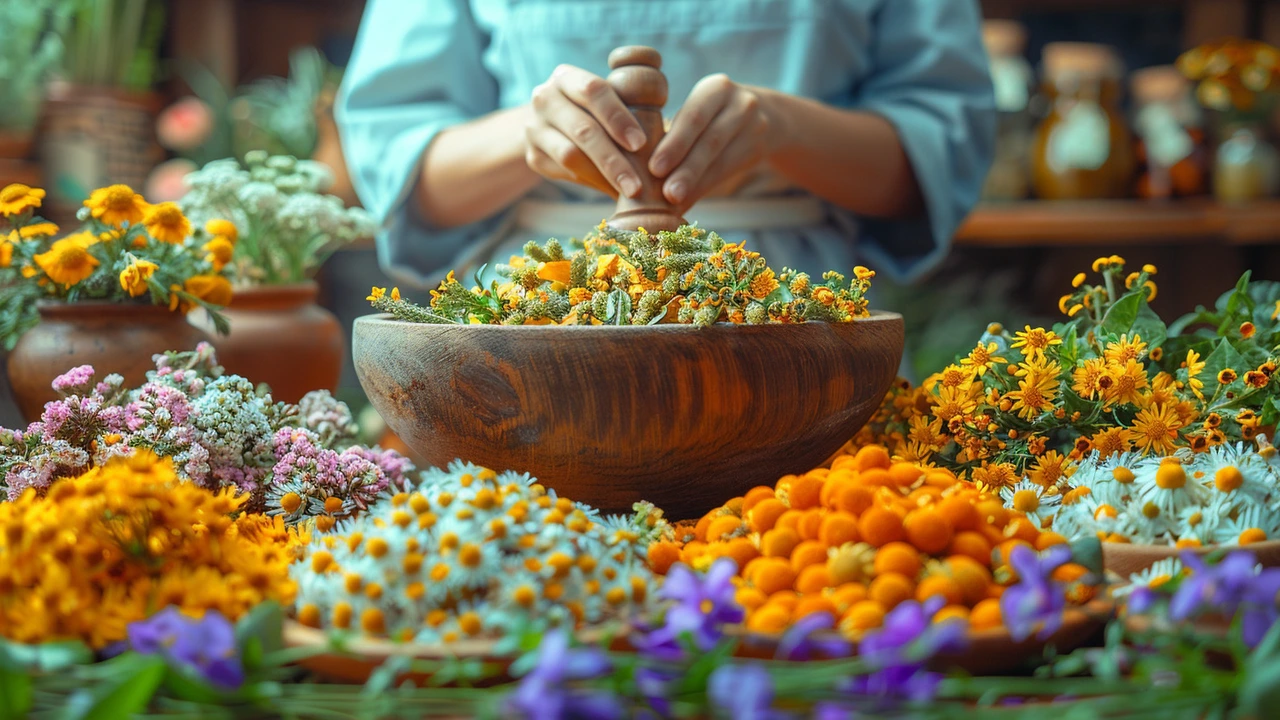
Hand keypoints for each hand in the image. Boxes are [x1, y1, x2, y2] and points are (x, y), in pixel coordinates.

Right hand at [524, 64, 648, 198]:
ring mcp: (534, 128)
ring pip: (570, 155)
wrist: (550, 126)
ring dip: (603, 176)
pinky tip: (611, 189)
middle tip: (637, 184)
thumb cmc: (594, 111)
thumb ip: (631, 101)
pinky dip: (590, 182)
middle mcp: (544, 98)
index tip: (641, 143)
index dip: (618, 117)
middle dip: (613, 158)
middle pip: (582, 129)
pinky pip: (564, 172)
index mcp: (566, 77)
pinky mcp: (532, 156)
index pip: (593, 91)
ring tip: (629, 192)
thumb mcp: (607, 96)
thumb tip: (667, 131)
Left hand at [649, 75, 778, 209]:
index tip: (654, 169)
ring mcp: (755, 127)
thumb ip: (674, 132)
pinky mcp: (759, 149)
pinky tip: (686, 204)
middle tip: (667, 194)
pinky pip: (727, 172)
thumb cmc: (711, 118)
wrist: (764, 118)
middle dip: (687, 169)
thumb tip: (635, 168)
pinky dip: (703, 189)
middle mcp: (741, 104)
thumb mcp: (699, 111)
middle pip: (710, 141)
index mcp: (716, 88)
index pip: (694, 117)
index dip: (675, 144)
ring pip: (721, 160)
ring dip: (695, 184)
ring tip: (675, 203)